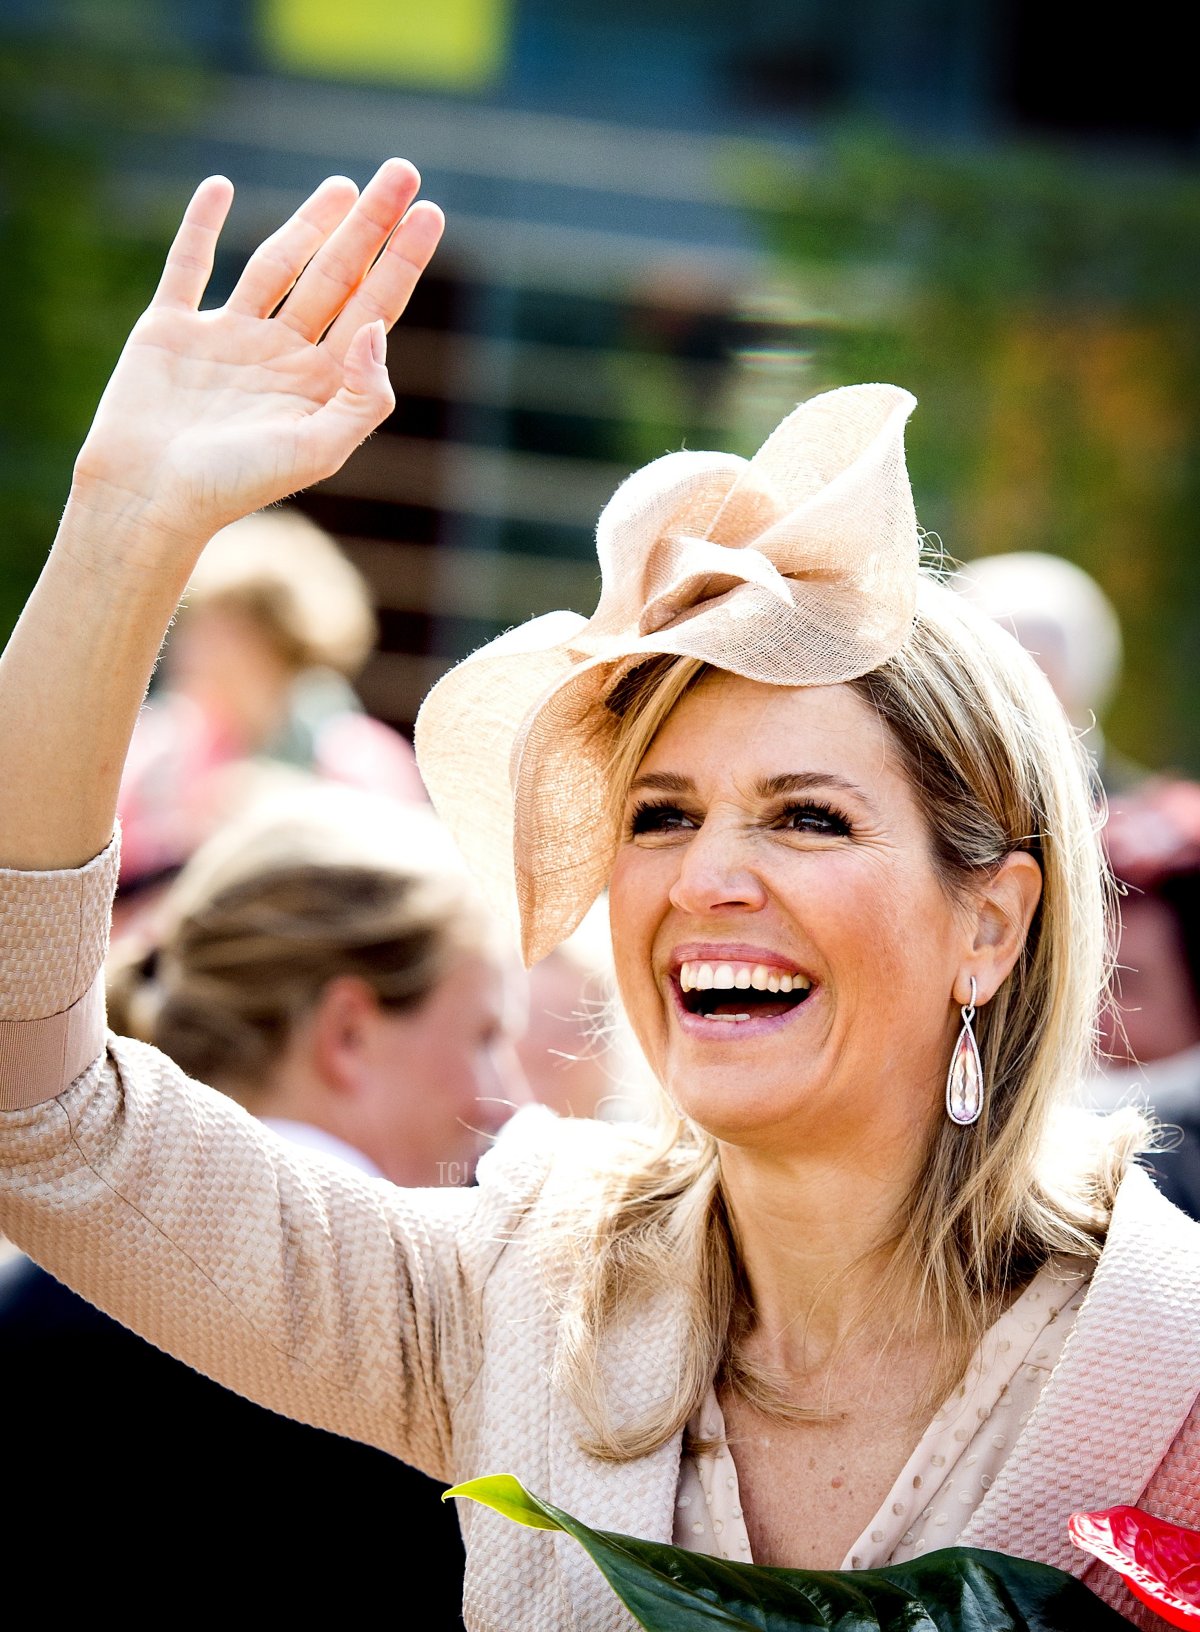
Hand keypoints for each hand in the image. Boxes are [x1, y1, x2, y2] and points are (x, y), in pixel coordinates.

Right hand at [71, 159, 442, 556]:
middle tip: (402, 171)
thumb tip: (376, 327)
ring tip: (344, 185)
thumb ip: (362, 396)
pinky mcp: (170, 330)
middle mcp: (280, 357)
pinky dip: (201, 226)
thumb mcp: (318, 450)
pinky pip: (188, 266)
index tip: (429, 212)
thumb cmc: (236, 486)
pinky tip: (220, 187)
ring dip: (309, 223)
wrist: (149, 498)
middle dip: (369, 225)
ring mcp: (226, 340)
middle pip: (336, 276)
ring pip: (277, 266)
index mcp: (320, 385)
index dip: (402, 261)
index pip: (373, 310)